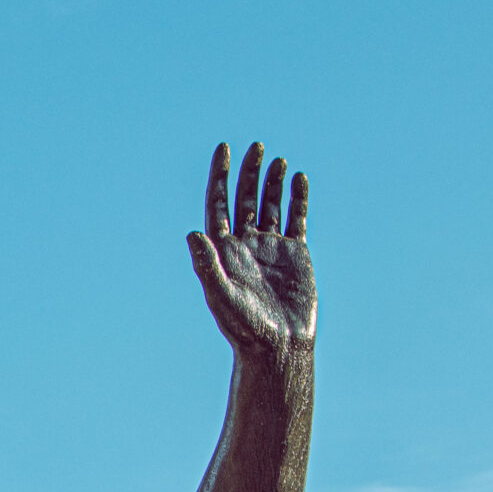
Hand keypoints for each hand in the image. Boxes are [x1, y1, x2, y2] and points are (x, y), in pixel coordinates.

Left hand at [188, 141, 315, 355]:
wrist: (278, 346)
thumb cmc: (245, 327)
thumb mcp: (221, 295)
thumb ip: (206, 264)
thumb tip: (192, 232)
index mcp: (223, 251)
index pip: (217, 205)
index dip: (219, 177)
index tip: (224, 149)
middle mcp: (245, 246)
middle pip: (244, 200)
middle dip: (248, 173)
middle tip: (256, 146)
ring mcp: (271, 249)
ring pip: (271, 206)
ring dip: (273, 183)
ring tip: (278, 160)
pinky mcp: (295, 255)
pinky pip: (297, 220)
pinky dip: (299, 199)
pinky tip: (300, 179)